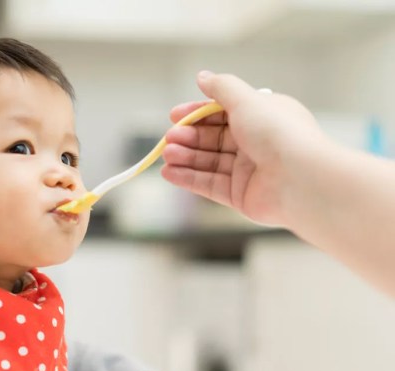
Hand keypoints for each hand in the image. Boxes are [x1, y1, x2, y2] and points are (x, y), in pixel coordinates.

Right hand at [161, 71, 325, 226]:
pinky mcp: (241, 195)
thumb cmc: (278, 134)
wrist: (301, 180)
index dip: (197, 113)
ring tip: (166, 155)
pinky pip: (209, 184)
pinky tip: (169, 173)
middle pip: (213, 138)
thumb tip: (202, 76)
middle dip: (188, 137)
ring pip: (208, 161)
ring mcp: (248, 170)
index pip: (222, 113)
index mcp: (263, 117)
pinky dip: (188, 178)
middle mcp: (256, 143)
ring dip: (185, 157)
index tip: (174, 116)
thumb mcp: (247, 100)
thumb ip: (221, 88)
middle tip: (169, 138)